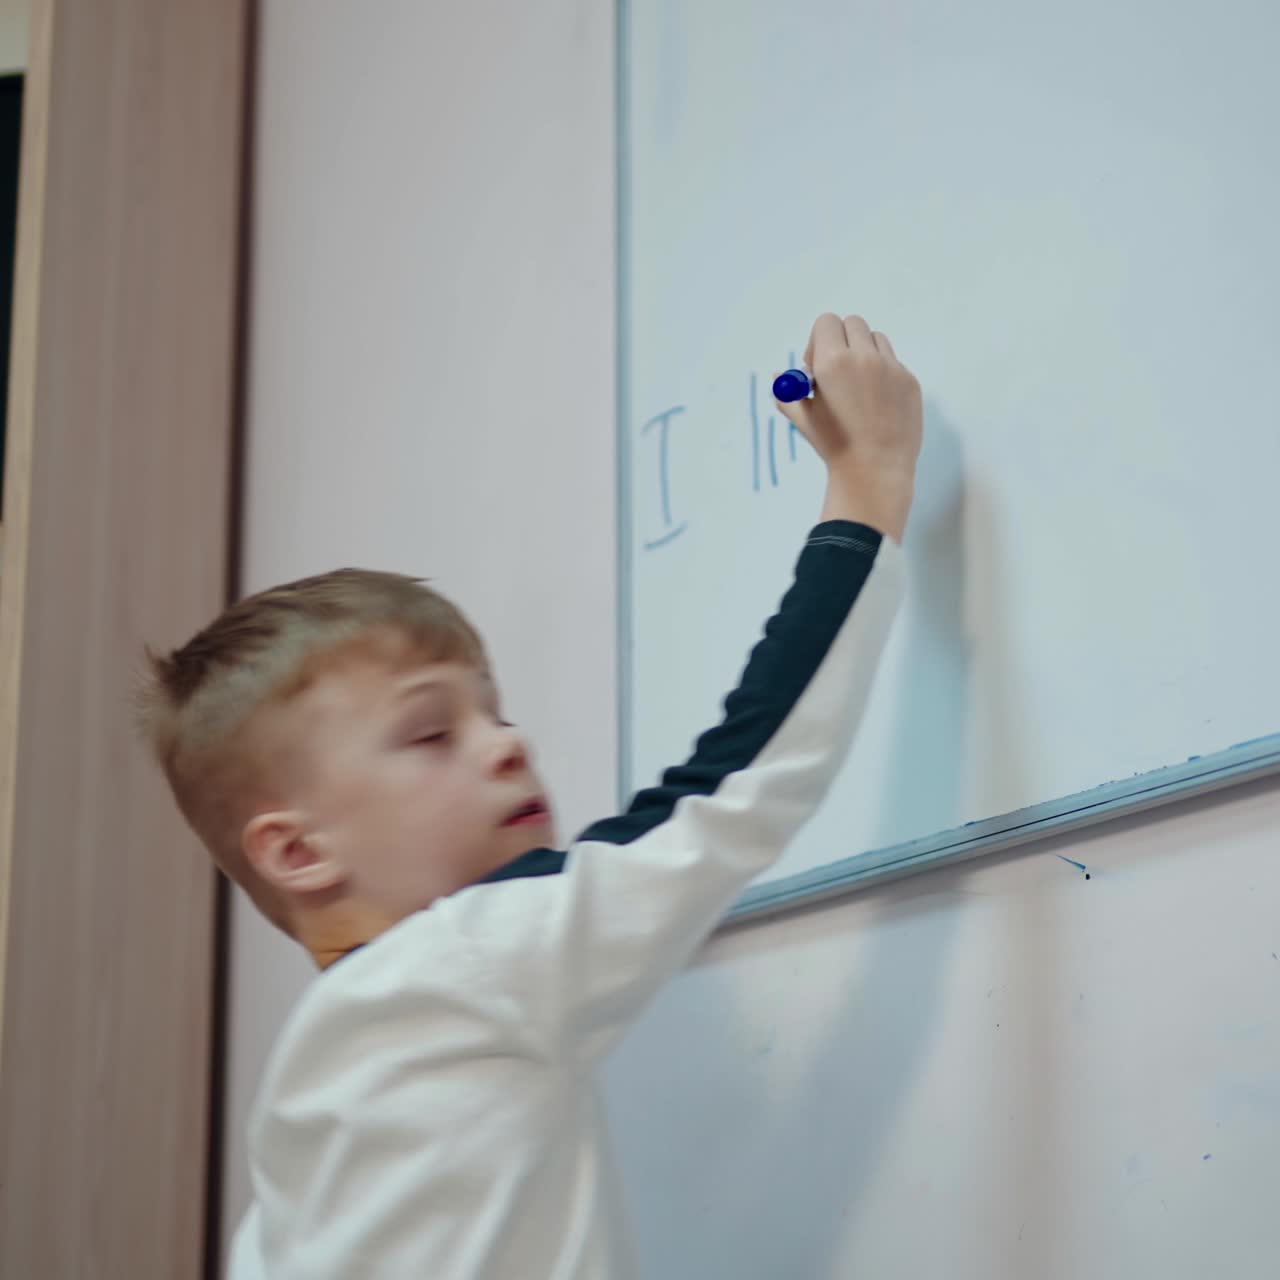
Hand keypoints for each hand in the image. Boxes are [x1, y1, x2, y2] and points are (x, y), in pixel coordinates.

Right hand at [775, 313, 922, 542]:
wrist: (874, 470)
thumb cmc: (833, 444)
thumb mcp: (803, 418)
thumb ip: (787, 393)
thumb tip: (779, 377)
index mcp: (833, 362)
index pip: (826, 322)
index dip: (818, 341)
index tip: (818, 367)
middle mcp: (863, 357)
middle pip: (852, 323)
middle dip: (842, 341)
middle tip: (837, 372)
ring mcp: (891, 367)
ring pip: (876, 339)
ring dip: (864, 352)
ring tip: (859, 387)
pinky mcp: (909, 380)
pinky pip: (893, 362)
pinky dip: (882, 373)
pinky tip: (877, 403)